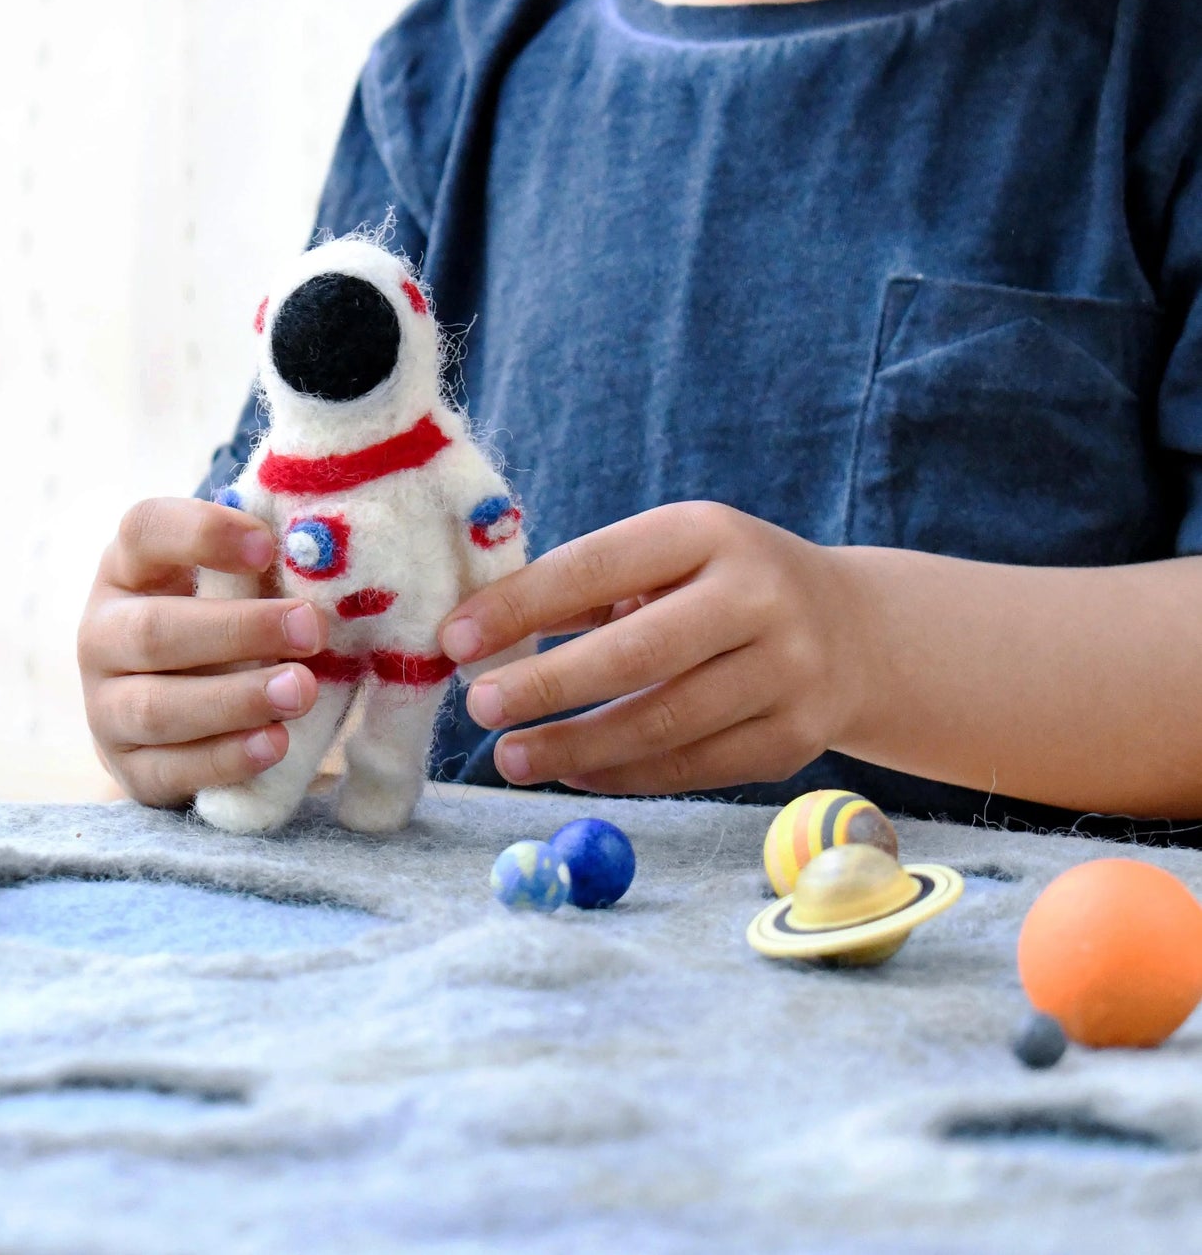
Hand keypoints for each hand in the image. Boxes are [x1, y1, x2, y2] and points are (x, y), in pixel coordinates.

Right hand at [77, 497, 327, 806]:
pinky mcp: (126, 767)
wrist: (169, 709)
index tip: (268, 547)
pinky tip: (275, 743)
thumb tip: (324, 560)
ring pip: (157, 707)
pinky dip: (226, 758)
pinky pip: (170, 769)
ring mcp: (104, 706)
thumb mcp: (227, 585)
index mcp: (127, 569)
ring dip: (235, 699)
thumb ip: (261, 570)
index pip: (145, 531)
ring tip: (301, 691)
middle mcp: (102, 634)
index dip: (203, 534)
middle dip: (239, 631)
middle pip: (153, 630)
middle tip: (311, 630)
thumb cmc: (217, 624)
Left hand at [437, 502, 867, 794]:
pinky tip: (572, 771)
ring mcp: (787, 672)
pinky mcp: (794, 739)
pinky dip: (624, 775)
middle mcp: (758, 596)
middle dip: (548, 684)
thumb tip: (477, 633)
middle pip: (639, 652)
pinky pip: (694, 767)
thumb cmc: (721, 586)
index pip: (598, 565)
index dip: (521, 606)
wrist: (854, 631)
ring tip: (509, 757)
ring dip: (575, 745)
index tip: (454, 640)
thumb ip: (582, 588)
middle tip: (479, 706)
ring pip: (665, 722)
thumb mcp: (667, 557)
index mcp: (708, 533)